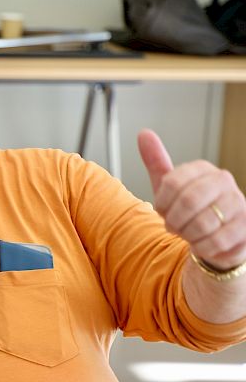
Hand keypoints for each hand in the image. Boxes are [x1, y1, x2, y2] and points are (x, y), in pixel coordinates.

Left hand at [138, 128, 245, 269]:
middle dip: (174, 221)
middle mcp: (223, 181)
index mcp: (202, 169)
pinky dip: (201, 247)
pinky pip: (216, 241)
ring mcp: (238, 202)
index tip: (162, 210)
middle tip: (172, 226)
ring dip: (187, 235)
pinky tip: (202, 243)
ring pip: (202, 224)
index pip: (172, 182)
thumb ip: (157, 162)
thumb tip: (144, 133)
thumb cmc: (188, 211)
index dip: (162, 203)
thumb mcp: (168, 187)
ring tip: (189, 233)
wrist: (214, 236)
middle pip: (188, 201)